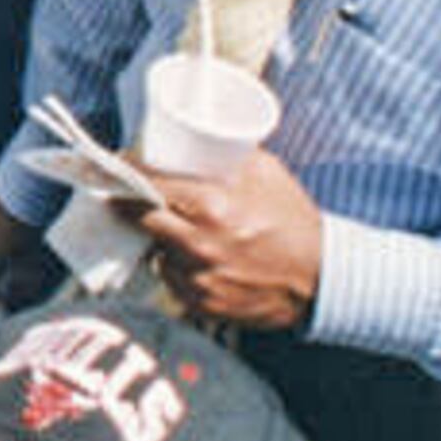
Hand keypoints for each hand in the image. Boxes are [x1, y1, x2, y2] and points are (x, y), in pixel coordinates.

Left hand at [138, 150, 323, 334]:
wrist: (321, 280)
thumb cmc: (293, 222)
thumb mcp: (266, 173)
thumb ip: (227, 155)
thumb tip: (192, 136)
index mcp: (212, 208)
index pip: (148, 186)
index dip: (128, 173)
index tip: (120, 165)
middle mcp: (199, 245)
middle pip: (139, 218)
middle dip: (132, 204)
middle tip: (130, 194)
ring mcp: (198, 279)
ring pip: (155, 251)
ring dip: (160, 239)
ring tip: (181, 229)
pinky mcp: (202, 304)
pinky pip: (173, 280)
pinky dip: (178, 268)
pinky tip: (197, 259)